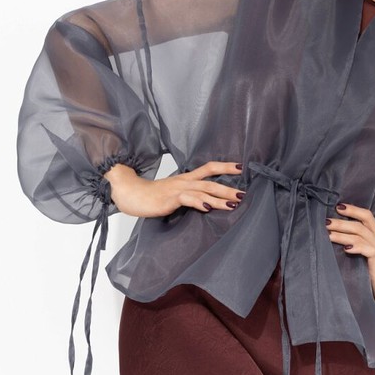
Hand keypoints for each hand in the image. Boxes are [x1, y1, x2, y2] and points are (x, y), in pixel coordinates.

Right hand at [103, 161, 245, 217]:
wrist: (130, 194)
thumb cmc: (152, 196)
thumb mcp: (174, 194)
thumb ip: (189, 196)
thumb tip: (205, 203)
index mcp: (186, 179)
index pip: (209, 168)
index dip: (225, 167)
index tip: (241, 167)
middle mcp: (184, 181)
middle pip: (211, 181)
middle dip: (229, 187)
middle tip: (244, 193)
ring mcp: (177, 189)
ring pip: (203, 191)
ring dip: (220, 198)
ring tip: (234, 203)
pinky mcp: (170, 198)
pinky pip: (188, 199)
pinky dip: (199, 202)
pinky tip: (208, 207)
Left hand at [326, 203, 374, 310]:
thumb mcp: (369, 255)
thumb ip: (358, 244)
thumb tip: (334, 236)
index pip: (366, 216)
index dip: (353, 209)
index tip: (337, 207)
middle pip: (360, 224)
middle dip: (341, 222)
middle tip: (326, 221)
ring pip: (361, 235)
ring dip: (343, 234)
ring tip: (328, 234)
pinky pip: (368, 250)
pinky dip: (356, 247)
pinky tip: (346, 248)